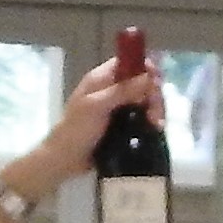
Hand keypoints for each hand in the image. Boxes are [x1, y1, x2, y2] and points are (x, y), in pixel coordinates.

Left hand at [8, 44, 165, 194]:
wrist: (66, 159)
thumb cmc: (76, 129)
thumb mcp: (96, 107)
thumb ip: (121, 91)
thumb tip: (148, 76)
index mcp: (103, 78)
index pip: (130, 63)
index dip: (146, 68)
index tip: (157, 82)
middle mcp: (114, 89)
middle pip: (143, 82)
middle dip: (153, 95)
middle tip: (155, 114)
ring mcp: (120, 107)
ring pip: (146, 100)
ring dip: (155, 109)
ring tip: (157, 125)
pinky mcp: (125, 124)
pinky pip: (144, 117)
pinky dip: (152, 121)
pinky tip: (156, 130)